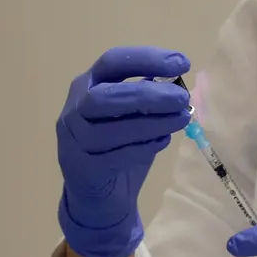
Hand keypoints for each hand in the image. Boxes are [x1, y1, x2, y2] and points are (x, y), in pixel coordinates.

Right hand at [56, 47, 190, 256]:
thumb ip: (148, 99)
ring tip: (182, 119)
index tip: (182, 63)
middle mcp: (74, 109)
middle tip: (182, 97)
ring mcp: (74, 141)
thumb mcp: (132, 117)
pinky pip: (116, 156)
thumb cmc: (118, 148)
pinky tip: (162, 142)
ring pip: (111, 128)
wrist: (99, 198)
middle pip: (106, 95)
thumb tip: (178, 83)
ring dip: (151, 122)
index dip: (147, 59)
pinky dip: (143, 147)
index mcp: (87, 86)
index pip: (112, 62)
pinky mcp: (83, 169)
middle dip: (148, 94)